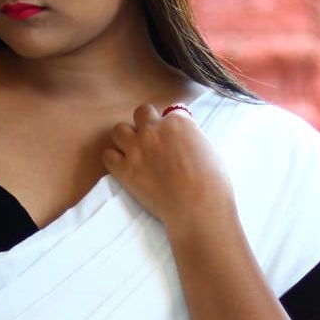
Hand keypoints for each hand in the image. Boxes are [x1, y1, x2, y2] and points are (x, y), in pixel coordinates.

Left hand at [102, 104, 233, 230]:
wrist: (197, 206)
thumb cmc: (211, 182)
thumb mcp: (207, 149)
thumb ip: (190, 138)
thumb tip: (183, 140)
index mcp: (178, 122)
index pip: (169, 113)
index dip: (170, 126)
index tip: (171, 138)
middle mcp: (154, 130)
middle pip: (141, 113)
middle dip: (145, 123)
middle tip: (151, 140)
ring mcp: (137, 148)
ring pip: (119, 130)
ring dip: (125, 138)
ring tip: (133, 151)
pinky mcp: (124, 169)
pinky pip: (107, 156)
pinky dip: (113, 160)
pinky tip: (122, 166)